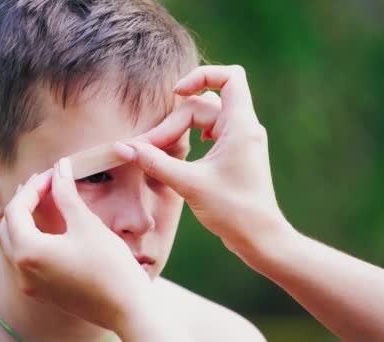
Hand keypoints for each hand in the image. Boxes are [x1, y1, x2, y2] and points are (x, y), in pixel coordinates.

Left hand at [0, 158, 150, 332]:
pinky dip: (30, 239)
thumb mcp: (86, 224)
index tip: (54, 173)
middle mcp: (21, 271)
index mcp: (28, 252)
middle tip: (46, 183)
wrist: (127, 308)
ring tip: (45, 200)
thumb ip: (66, 194)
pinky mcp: (42, 292)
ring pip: (12, 244)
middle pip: (8, 226)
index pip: (16, 209)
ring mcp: (30, 285)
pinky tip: (48, 228)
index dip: (34, 186)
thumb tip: (60, 167)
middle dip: (24, 201)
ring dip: (24, 220)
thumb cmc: (110, 265)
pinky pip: (23, 260)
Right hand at [115, 65, 294, 258]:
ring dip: (178, 132)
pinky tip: (180, 152)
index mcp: (240, 125)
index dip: (201, 76)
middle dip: (172, 124)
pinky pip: (210, 132)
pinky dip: (190, 138)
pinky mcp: (235, 154)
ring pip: (204, 119)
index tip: (177, 94)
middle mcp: (243, 127)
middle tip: (145, 149)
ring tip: (156, 152)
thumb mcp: (188, 184)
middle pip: (202, 105)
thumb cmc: (233, 211)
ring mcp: (240, 140)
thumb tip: (123, 148)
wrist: (260, 238)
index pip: (229, 77)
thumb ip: (155, 162)